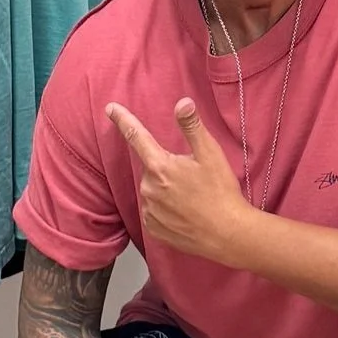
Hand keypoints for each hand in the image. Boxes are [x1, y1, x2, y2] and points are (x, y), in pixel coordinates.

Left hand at [108, 100, 255, 266]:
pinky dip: (166, 207)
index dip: (123, 120)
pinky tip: (184, 211)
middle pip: (152, 167)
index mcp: (160, 167)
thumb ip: (192, 127)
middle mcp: (149, 188)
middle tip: (193, 177)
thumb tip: (182, 102)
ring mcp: (150, 211)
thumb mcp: (211, 154)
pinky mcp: (154, 229)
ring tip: (192, 197)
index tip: (110, 108)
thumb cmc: (220, 192)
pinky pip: (154, 210)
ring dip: (167, 188)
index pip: (136, 136)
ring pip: (153, 189)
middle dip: (167, 167)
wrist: (227, 234)